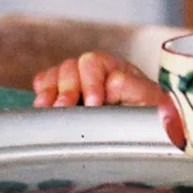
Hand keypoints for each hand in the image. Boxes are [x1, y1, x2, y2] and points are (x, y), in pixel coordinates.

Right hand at [30, 52, 164, 107]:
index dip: (91, 84)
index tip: (94, 104)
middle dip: (68, 88)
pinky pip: (45, 82)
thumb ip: (134, 89)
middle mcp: (95, 71)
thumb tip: (111, 83)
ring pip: (57, 73)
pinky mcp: (62, 92)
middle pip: (72, 66)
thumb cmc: (148, 114)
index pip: (96, 64)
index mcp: (116, 68)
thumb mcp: (150, 101)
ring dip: (51, 90)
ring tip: (51, 109)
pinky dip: (42, 92)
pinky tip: (43, 106)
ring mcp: (77, 80)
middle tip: (66, 107)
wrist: (146, 128)